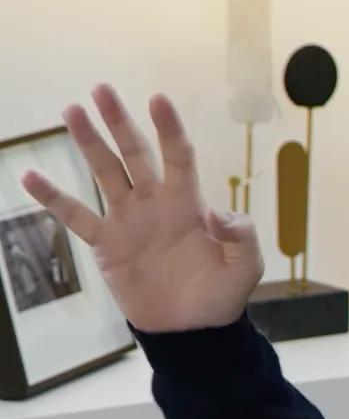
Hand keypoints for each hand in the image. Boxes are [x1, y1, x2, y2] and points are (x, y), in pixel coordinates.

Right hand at [21, 84, 263, 331]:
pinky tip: (31, 176)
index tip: (158, 99)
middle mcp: (156, 202)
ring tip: (71, 110)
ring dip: (89, 143)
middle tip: (101, 89)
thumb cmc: (222, 293)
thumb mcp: (246, 266)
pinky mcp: (107, 243)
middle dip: (119, 121)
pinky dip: (54, 198)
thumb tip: (216, 212)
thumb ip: (240, 235)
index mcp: (190, 201)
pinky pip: (76, 216)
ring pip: (105, 173)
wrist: (192, 328)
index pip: (179, 155)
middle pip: (135, 153)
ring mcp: (129, 219)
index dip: (169, 128)